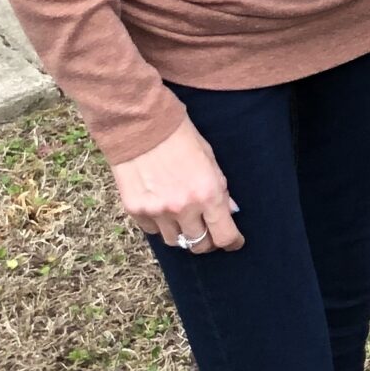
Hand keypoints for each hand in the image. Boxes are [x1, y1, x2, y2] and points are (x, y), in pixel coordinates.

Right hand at [111, 118, 241, 252]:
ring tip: (182, 217)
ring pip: (174, 241)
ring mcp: (158, 211)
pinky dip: (159, 224)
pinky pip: (152, 231)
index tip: (233, 243)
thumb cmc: (181, 138)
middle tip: (208, 232)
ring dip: (182, 233)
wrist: (142, 125)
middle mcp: (183, 208)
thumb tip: (229, 212)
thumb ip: (220, 190)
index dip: (232, 242)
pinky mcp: (136, 210)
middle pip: (199, 245)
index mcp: (208, 194)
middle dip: (207, 241)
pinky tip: (161, 208)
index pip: (224, 235)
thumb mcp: (210, 160)